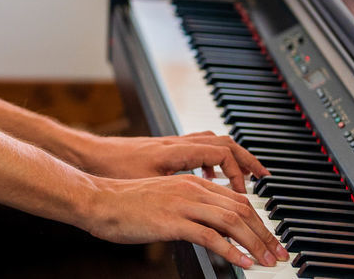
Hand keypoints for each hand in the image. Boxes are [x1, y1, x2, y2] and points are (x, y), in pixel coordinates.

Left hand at [74, 131, 269, 193]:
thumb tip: (201, 213)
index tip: (246, 192)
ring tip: (246, 177)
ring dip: (232, 158)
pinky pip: (198, 148)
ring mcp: (171, 145)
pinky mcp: (165, 151)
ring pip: (211, 142)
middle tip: (264, 178)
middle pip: (223, 142)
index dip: (239, 170)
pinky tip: (212, 178)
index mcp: (176, 151)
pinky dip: (212, 159)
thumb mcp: (147, 186)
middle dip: (247, 159)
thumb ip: (177, 196)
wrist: (89, 156)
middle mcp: (176, 144)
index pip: (221, 152)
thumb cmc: (112, 169)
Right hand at [78, 174, 288, 268]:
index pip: (238, 200)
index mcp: (192, 183)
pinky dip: (231, 251)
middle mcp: (192, 189)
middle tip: (280, 255)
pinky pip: (210, 236)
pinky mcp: (172, 221)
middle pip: (242, 209)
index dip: (260, 222)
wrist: (98, 201)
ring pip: (232, 220)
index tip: (271, 241)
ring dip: (256, 243)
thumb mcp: (164, 201)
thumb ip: (189, 209)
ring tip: (268, 261)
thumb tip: (211, 230)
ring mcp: (182, 203)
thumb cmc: (125, 204)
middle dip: (266, 234)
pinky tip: (243, 263)